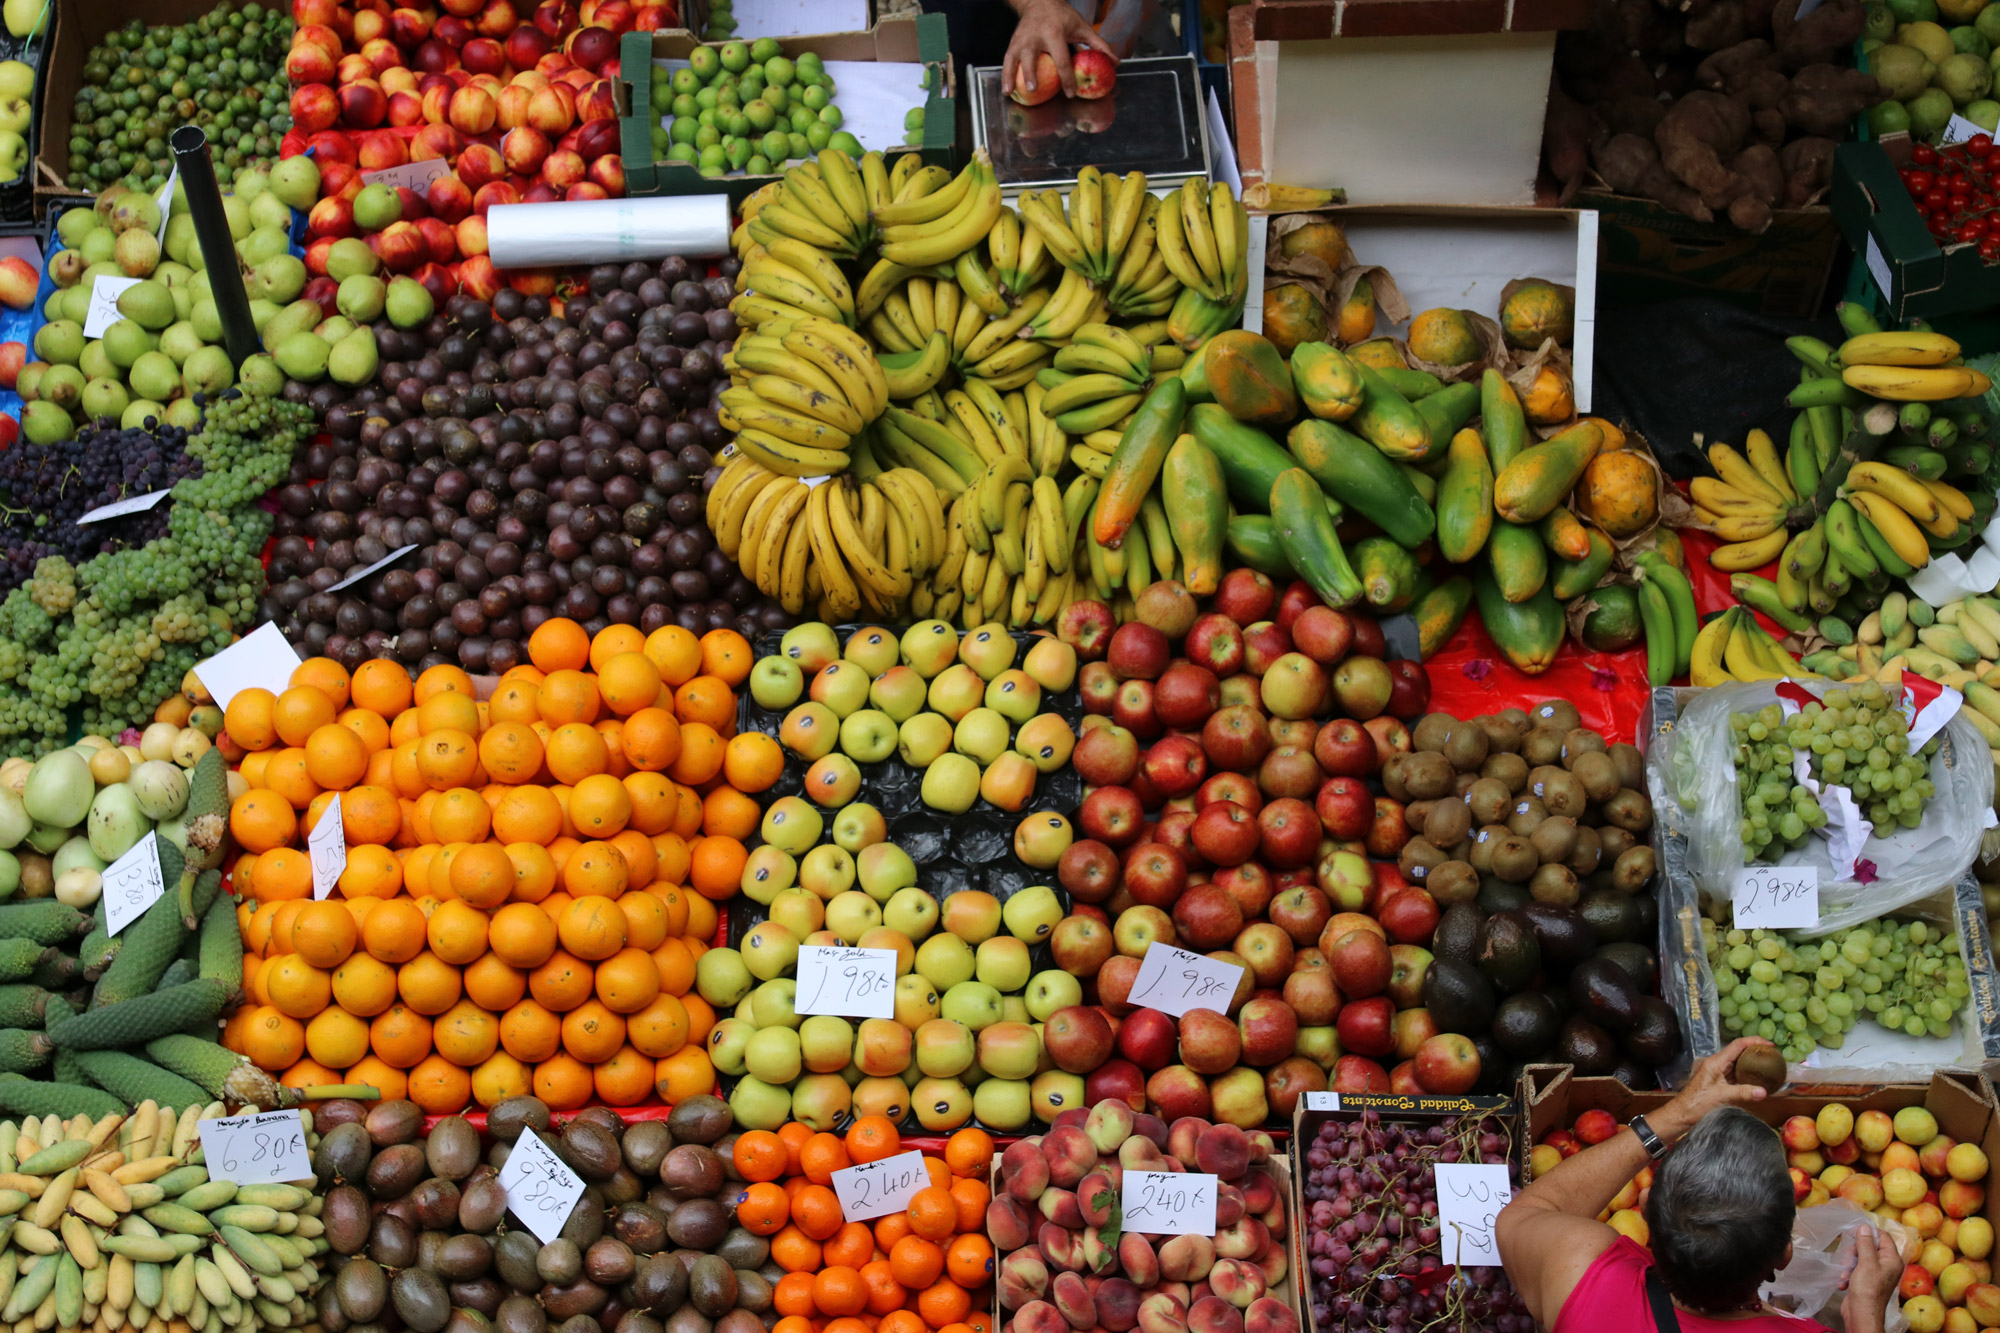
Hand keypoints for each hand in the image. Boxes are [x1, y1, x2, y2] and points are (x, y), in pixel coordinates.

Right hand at [1003, 0, 1115, 97]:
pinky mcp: (1013, 42)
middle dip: (1032, 73)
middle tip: (1035, 89)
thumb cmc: (1063, 17)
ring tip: (1010, 92)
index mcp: (1054, 33)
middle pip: (1032, 56)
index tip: (1070, 93)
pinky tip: (1006, 89)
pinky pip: (1007, 59)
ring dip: (1011, 76)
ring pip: (1014, 58)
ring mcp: (1022, 39)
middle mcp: (1035, 36)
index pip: (1061, 58)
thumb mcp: (1082, 27)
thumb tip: (1115, 62)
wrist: (1039, 1)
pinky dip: (1006, 74)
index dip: (1066, 77)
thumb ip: (1098, 45)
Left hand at [1653, 1037, 1774, 1141]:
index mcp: (1715, 1062)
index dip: (1754, 1041)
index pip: (1737, 1045)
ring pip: (1738, 1062)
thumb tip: (1764, 1091)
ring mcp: (1718, 1072)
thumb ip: (1743, 1093)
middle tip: (1773, 1055)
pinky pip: (1737, 1073)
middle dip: (1756, 1051)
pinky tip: (1758, 1079)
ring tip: (1769, 1065)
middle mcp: (1717, 1064)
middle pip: (1739, 1051)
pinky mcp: (1720, 1081)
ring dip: (1753, 1062)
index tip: (1770, 1044)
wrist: (1683, 1113)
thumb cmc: (1696, 1103)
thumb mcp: (1721, 1097)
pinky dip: (1748, 1074)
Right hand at [1839, 1224, 1900, 1332]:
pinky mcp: (1868, 1281)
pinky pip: (1857, 1269)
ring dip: (1849, 1265)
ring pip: (1860, 1258)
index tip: (1852, 1232)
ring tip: (1845, 1276)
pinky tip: (1844, 1282)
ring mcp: (1877, 1274)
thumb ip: (1865, 1243)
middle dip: (1855, 1252)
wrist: (1862, 1314)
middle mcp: (1887, 1265)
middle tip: (1848, 1260)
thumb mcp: (1866, 1262)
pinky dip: (1849, 1274)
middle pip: (1869, 1246)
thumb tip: (1865, 1226)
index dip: (1868, 1233)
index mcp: (1892, 1259)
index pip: (1883, 1236)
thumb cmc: (1867, 1288)